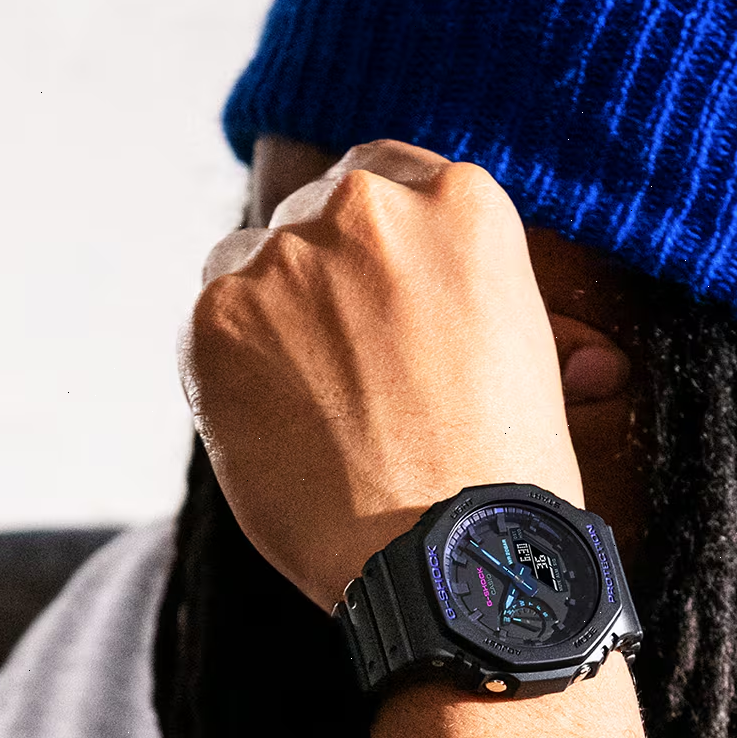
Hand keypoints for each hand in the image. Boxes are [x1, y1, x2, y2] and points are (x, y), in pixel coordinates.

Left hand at [180, 140, 582, 612]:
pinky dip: (232, 377)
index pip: (388, 181)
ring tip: (317, 416)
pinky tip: (282, 435)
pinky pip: (210, 329)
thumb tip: (517, 327)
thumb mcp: (526, 359)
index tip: (376, 299)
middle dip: (323, 287)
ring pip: (250, 266)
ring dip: (272, 327)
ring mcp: (289, 257)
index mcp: (461, 201)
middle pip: (314, 218)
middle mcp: (370, 207)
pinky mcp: (220, 316)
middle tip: (347, 374)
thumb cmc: (502, 480)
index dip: (376, 250)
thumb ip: (480, 302)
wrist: (450, 556)